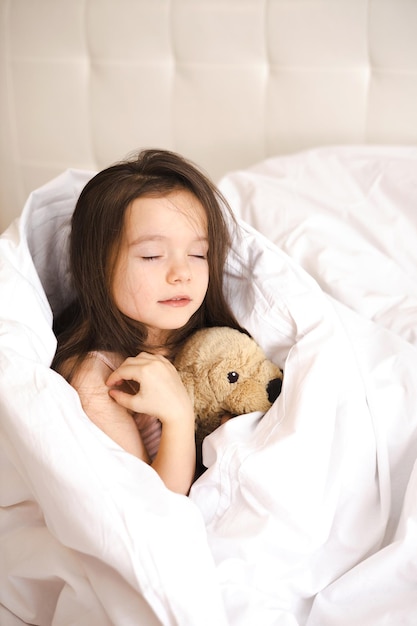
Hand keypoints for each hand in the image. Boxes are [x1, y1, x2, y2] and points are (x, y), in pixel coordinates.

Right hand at [106, 352, 195, 493]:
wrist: (178, 409)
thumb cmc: (157, 408)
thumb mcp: (136, 404)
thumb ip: (120, 397)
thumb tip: (111, 392)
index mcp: (144, 371)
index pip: (122, 371)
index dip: (113, 377)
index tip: (109, 384)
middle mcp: (154, 363)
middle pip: (130, 361)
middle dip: (121, 370)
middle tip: (117, 381)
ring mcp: (163, 362)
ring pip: (141, 356)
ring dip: (132, 364)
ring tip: (129, 376)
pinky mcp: (169, 364)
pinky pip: (153, 357)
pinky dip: (145, 361)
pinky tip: (143, 371)